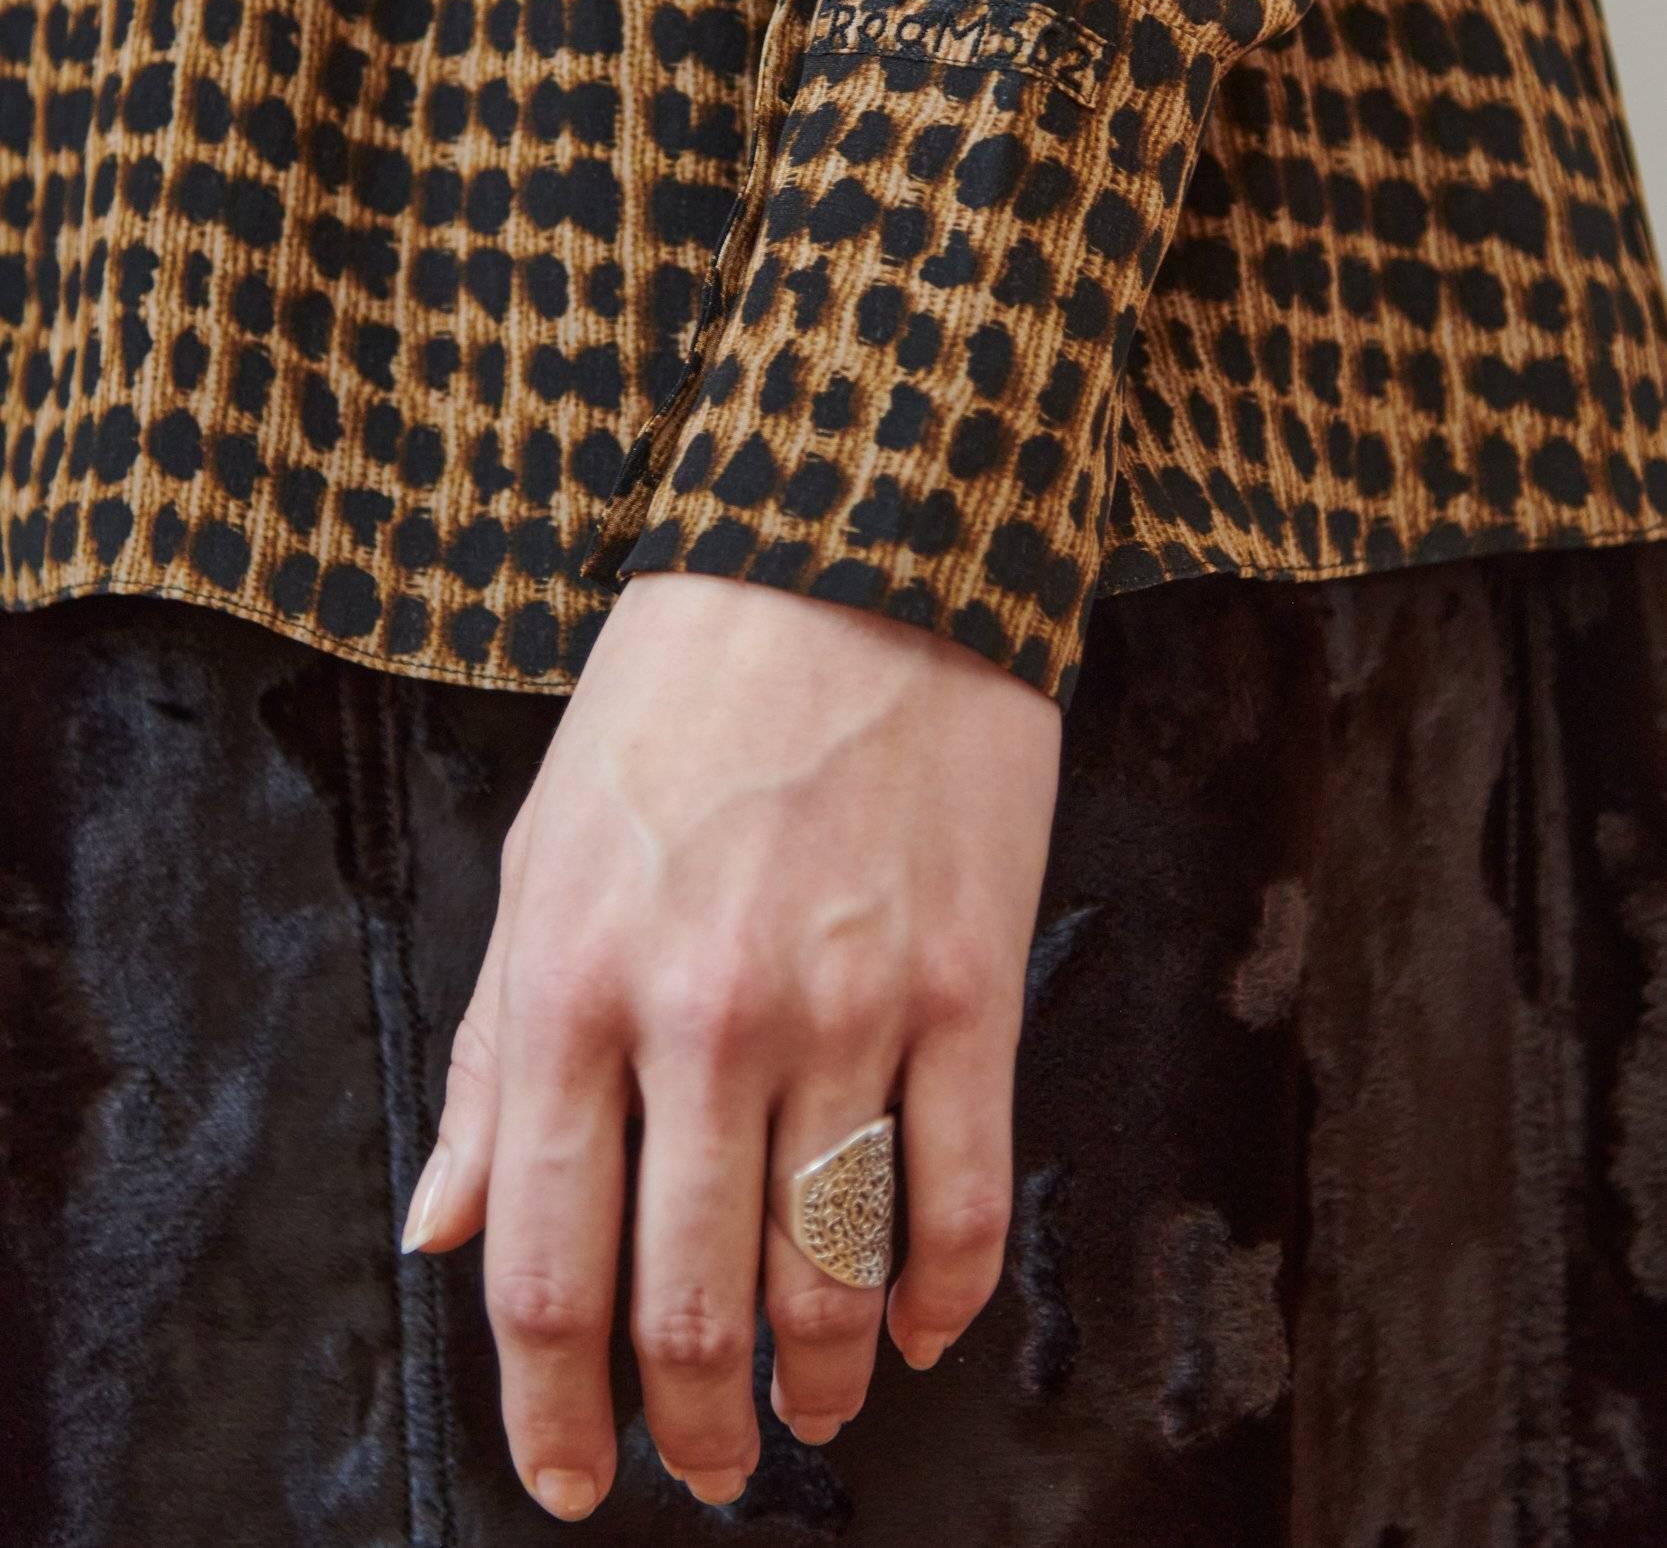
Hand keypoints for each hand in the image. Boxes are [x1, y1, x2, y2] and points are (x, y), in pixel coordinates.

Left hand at [399, 570, 1061, 1519]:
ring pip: (830, 1273)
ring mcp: (849, 1005)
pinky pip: (964, 1194)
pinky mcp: (968, 982)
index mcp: (577, 983)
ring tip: (810, 1414)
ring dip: (818, 1382)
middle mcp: (706, 1017)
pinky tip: (917, 1330)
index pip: (548, 1265)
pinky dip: (942, 1297)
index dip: (550, 1408)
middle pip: (688, 1302)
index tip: (570, 1473)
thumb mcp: (541, 852)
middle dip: (692, 1425)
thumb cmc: (682, 695)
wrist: (851, 555)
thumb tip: (444, 1221)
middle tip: (705, 1463)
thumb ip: (496, 1052)